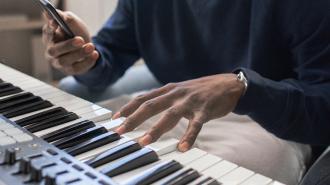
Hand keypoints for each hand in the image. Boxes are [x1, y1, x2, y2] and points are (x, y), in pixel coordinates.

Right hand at [42, 10, 98, 74]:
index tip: (55, 24)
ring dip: (79, 54)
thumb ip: (67, 19)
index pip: (47, 33)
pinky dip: (87, 61)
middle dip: (67, 45)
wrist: (87, 48)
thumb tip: (60, 15)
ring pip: (65, 61)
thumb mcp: (74, 24)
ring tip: (91, 46)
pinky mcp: (70, 70)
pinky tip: (94, 54)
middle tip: (80, 40)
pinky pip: (77, 68)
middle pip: (54, 50)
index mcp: (50, 36)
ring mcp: (59, 62)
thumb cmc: (76, 34)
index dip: (50, 29)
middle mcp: (51, 51)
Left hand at [113, 74, 244, 151]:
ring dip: (155, 129)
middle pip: (150, 106)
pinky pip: (195, 125)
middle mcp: (176, 93)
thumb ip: (164, 98)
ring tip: (144, 142)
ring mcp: (190, 101)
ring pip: (170, 115)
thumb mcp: (179, 90)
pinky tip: (183, 147)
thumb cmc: (200, 90)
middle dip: (133, 119)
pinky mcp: (205, 109)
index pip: (143, 98)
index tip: (115, 119)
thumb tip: (145, 107)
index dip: (127, 108)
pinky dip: (189, 136)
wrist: (228, 84)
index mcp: (168, 89)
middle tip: (119, 131)